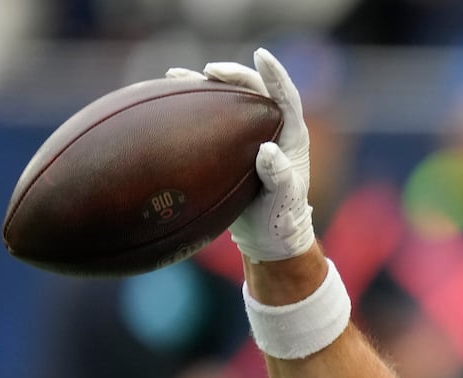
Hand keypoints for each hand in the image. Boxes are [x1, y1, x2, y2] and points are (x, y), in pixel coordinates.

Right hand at [166, 49, 313, 261]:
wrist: (269, 237)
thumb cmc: (281, 220)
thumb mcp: (283, 203)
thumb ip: (279, 178)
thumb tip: (267, 150)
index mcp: (293, 139)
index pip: (287, 98)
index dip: (275, 75)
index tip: (261, 55)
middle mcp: (273, 131)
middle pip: (256, 91)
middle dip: (234, 75)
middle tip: (210, 71)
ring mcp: (251, 136)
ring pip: (231, 101)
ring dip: (207, 85)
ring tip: (178, 76)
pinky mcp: (231, 145)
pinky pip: (213, 118)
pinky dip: (194, 105)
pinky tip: (170, 98)